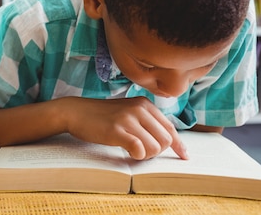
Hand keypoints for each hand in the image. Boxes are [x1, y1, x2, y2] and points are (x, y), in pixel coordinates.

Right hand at [64, 96, 187, 159]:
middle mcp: (139, 109)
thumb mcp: (128, 112)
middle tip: (141, 152)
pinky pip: (139, 149)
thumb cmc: (102, 116)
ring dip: (146, 155)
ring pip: (155, 148)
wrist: (75, 112)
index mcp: (145, 104)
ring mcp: (128, 118)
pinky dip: (137, 156)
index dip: (178, 145)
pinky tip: (127, 152)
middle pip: (165, 140)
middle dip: (157, 152)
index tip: (184, 156)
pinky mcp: (117, 130)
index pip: (170, 128)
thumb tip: (169, 141)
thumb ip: (146, 121)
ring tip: (132, 151)